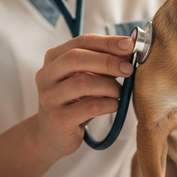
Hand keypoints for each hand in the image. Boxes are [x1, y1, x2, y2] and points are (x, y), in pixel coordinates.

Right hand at [34, 34, 134, 158]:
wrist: (52, 135)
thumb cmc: (74, 102)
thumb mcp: (85, 78)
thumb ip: (102, 63)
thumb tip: (129, 50)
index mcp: (54, 58)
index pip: (82, 41)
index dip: (107, 42)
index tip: (130, 45)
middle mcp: (46, 75)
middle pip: (76, 58)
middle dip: (107, 61)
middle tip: (128, 68)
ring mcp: (49, 97)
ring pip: (83, 82)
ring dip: (109, 85)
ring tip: (119, 92)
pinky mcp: (57, 119)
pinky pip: (90, 107)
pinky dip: (108, 104)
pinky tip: (114, 105)